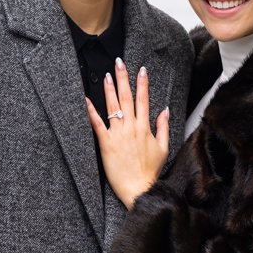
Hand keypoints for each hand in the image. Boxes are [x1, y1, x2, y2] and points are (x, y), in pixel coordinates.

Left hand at [86, 58, 169, 209]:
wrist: (139, 189)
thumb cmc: (150, 171)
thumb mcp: (163, 148)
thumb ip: (163, 127)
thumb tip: (165, 111)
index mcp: (145, 128)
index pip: (144, 100)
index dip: (142, 83)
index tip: (141, 69)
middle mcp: (131, 128)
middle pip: (127, 98)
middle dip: (123, 78)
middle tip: (119, 63)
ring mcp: (118, 135)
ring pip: (113, 107)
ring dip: (109, 90)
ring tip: (107, 75)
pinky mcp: (106, 144)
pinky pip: (97, 124)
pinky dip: (92, 112)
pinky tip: (87, 100)